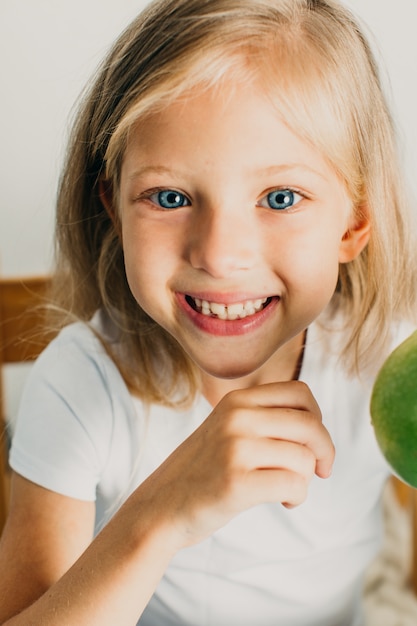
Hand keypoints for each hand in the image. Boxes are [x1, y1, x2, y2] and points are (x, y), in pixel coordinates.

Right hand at [140, 381, 334, 548]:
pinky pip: (295, 485)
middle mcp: (236, 417)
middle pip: (310, 425)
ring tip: (285, 489)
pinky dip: (297, 497)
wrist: (160, 506)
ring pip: (305, 459)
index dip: (318, 418)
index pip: (301, 392)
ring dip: (305, 480)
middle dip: (325, 452)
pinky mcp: (236, 483)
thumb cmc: (204, 471)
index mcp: (236, 400)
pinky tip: (283, 501)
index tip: (313, 443)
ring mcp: (235, 448)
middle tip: (321, 471)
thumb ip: (264, 419)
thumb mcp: (227, 428)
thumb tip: (319, 429)